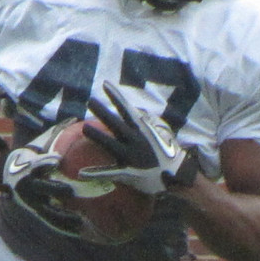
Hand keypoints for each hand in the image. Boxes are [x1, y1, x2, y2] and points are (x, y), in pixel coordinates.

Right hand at [0, 119, 91, 237]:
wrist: (3, 176)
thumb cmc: (27, 158)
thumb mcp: (36, 145)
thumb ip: (55, 134)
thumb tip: (75, 119)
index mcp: (30, 167)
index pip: (38, 164)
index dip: (46, 162)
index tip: (56, 161)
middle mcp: (31, 186)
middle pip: (44, 189)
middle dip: (57, 190)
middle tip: (71, 190)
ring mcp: (33, 201)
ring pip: (49, 210)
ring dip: (64, 216)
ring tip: (80, 220)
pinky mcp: (36, 212)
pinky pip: (51, 221)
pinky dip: (64, 226)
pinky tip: (79, 230)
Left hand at [80, 89, 202, 198]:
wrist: (177, 175)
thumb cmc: (168, 152)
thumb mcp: (162, 131)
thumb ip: (148, 121)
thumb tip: (137, 111)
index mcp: (143, 129)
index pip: (126, 109)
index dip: (115, 96)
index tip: (105, 85)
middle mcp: (136, 140)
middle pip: (115, 123)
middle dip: (102, 111)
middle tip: (89, 101)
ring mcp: (131, 156)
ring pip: (110, 144)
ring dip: (97, 136)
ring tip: (84, 128)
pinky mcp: (128, 172)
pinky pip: (109, 173)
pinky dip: (96, 174)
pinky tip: (81, 173)